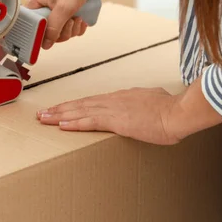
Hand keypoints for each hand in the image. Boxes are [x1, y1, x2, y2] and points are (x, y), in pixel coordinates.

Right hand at [26, 0, 97, 49]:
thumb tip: (45, 45)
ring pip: (61, 34)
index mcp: (34, 6)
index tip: (55, 35)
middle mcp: (42, 11)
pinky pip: (69, 30)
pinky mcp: (64, 15)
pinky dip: (77, 27)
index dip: (43, 36)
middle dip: (64, 31)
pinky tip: (81, 17)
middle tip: (70, 21)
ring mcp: (54, 14)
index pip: (32, 29)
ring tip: (78, 16)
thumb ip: (53, 28)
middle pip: (48, 35)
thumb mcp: (63, 8)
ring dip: (73, 29)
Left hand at [36, 87, 186, 145]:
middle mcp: (113, 100)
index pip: (92, 101)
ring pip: (80, 110)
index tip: (62, 108)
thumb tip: (147, 104)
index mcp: (122, 97)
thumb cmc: (171, 110)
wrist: (178, 112)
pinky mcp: (116, 120)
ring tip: (44, 118)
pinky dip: (73, 122)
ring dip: (60, 115)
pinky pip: (89, 121)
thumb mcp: (155, 103)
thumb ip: (146, 103)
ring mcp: (113, 108)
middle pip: (81, 103)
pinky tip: (61, 124)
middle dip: (60, 109)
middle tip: (43, 113)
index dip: (75, 105)